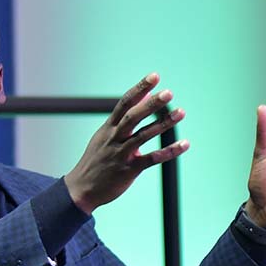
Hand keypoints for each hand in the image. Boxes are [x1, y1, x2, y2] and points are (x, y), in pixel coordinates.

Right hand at [63, 73, 189, 212]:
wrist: (81, 189)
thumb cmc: (97, 160)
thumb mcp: (105, 136)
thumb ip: (124, 118)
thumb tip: (144, 96)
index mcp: (108, 128)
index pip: (124, 103)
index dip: (139, 89)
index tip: (155, 77)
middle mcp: (114, 139)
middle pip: (133, 117)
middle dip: (151, 104)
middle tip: (168, 93)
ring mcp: (121, 154)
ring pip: (143, 136)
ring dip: (163, 123)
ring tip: (181, 112)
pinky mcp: (129, 170)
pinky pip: (151, 159)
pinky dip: (168, 152)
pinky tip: (184, 144)